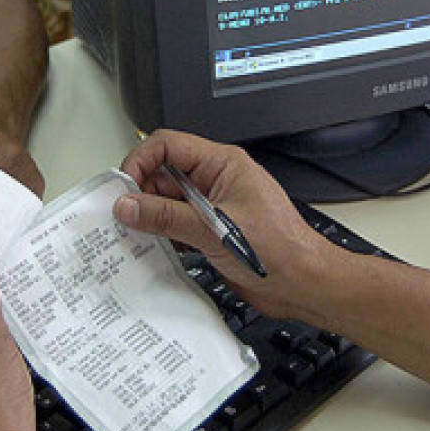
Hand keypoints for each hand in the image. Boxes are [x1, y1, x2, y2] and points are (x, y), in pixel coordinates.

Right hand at [115, 129, 341, 322]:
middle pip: (162, 173)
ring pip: (166, 201)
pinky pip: (175, 224)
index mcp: (222, 164)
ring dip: (151, 217)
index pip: (168, 145)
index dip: (141, 161)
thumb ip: (166, 217)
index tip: (125, 187)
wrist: (305, 285)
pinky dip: (162, 235)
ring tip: (140, 235)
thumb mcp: (215, 230)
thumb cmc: (281, 251)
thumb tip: (129, 205)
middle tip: (126, 217)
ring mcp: (212, 206)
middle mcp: (215, 180)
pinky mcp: (210, 231)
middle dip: (142, 194)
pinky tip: (157, 248)